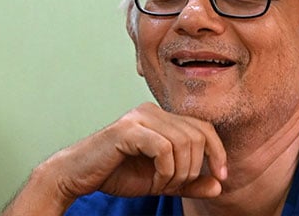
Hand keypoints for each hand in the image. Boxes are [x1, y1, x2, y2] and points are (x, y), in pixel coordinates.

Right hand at [2, 102, 226, 214]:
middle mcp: (153, 111)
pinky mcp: (128, 129)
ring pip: (183, 142)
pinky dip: (166, 171)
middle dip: (194, 168)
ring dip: (179, 172)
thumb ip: (189, 183)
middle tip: (175, 187)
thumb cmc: (117, 174)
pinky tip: (154, 182)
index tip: (221, 177)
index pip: (204, 128)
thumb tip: (220, 187)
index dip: (218, 152)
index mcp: (162, 117)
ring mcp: (140, 117)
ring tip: (162, 186)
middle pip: (197, 136)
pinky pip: (164, 148)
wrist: (77, 176)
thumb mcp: (161, 182)